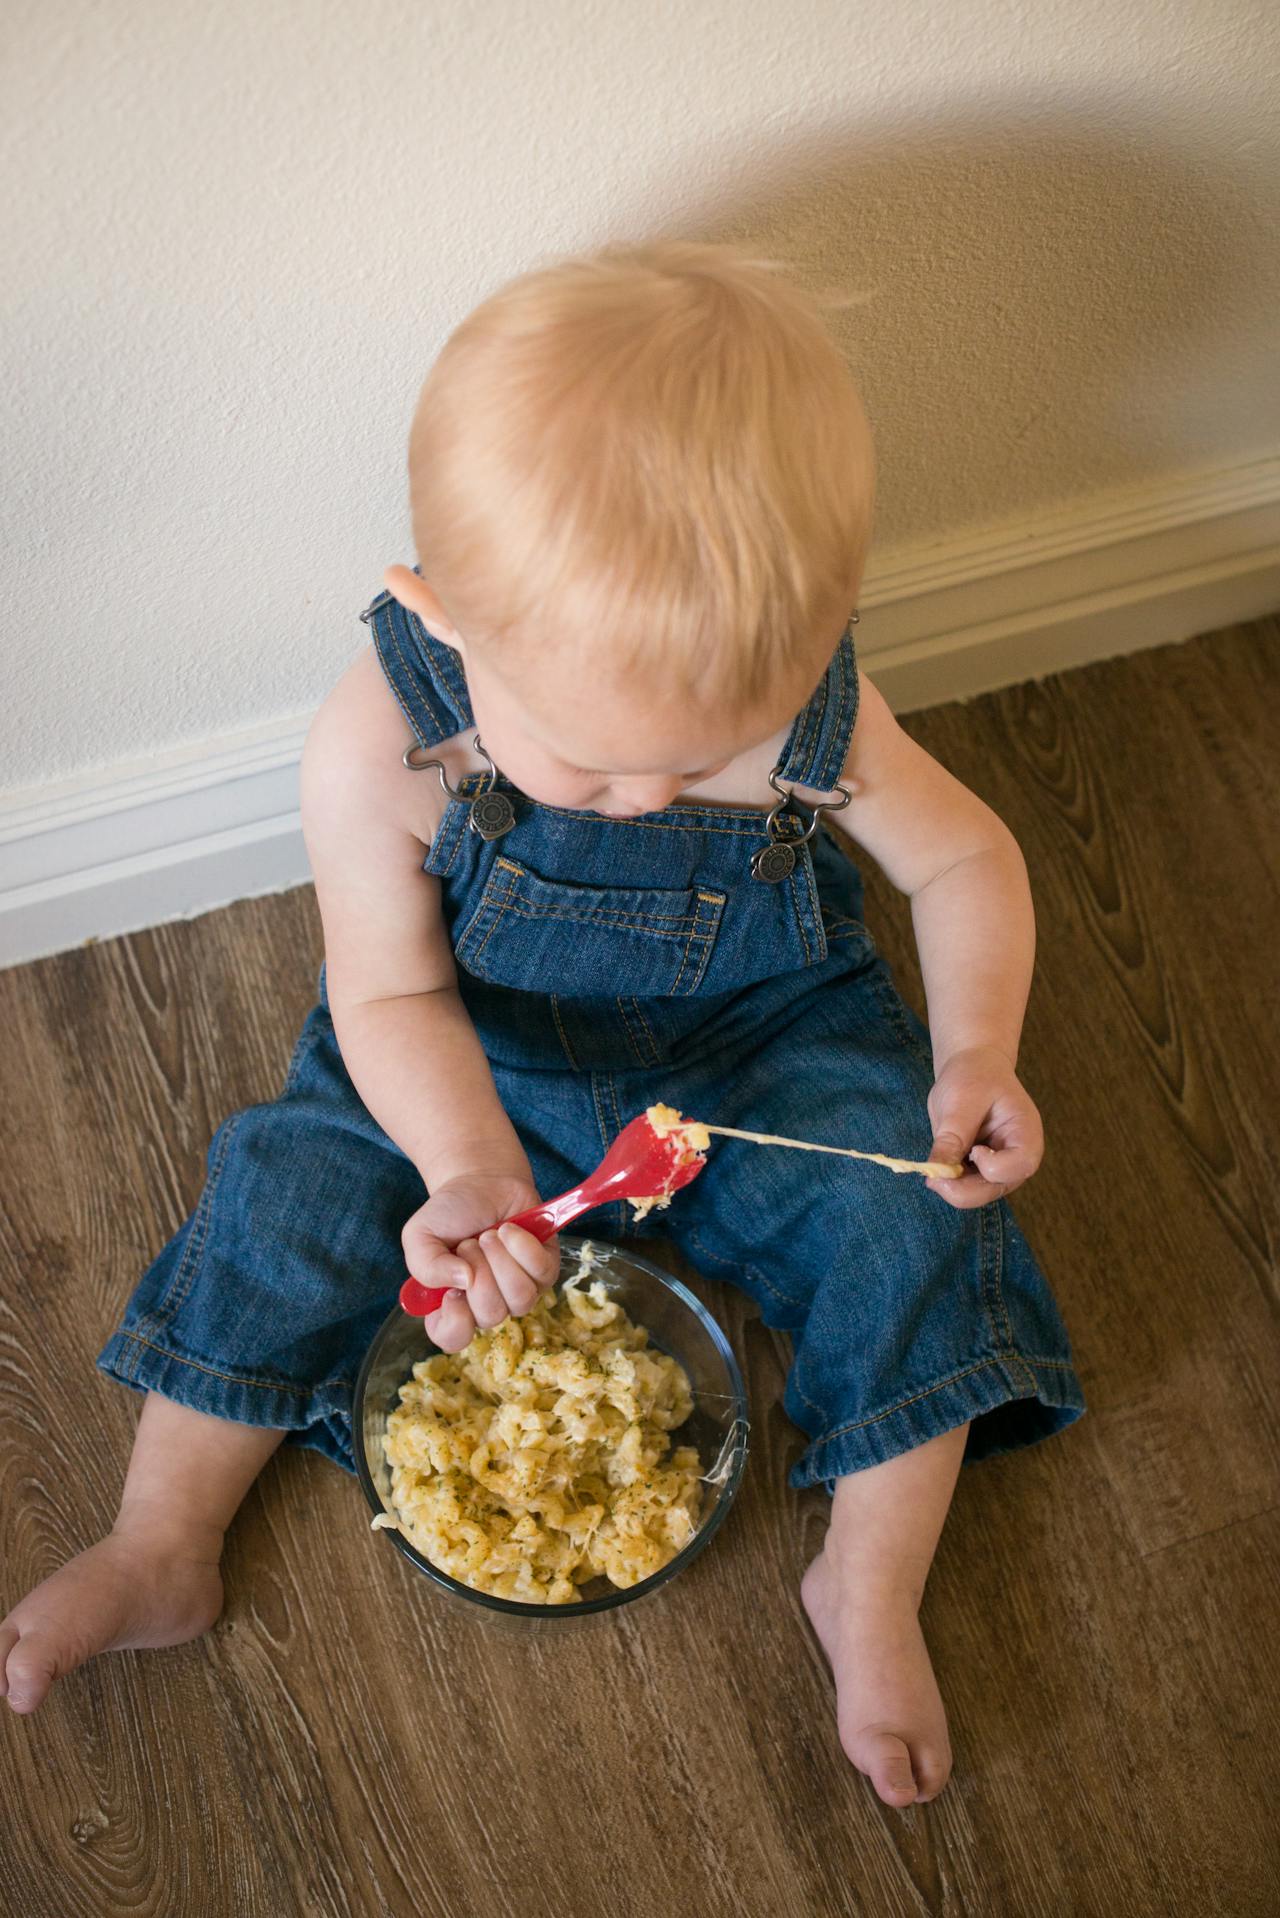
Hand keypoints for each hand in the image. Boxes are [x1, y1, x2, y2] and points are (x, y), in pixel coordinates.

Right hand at [401, 1172, 559, 1353]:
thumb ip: (426, 1266)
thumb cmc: (451, 1212)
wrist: (482, 1180)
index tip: (452, 1291)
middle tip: (470, 1243)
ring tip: (490, 1235)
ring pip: (520, 1300)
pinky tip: (509, 1230)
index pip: (453, 1338)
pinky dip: (522, 1247)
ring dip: (501, 1260)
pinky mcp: (545, 1271)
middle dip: (480, 1272)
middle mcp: (486, 1303)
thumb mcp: (420, 1235)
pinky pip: (542, 1274)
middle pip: (490, 1316)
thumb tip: (463, 1282)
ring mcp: (518, 1290)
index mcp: (451, 1304)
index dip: (455, 1321)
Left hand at [925, 1045, 1043, 1208]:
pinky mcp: (980, 1171)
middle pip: (995, 1189)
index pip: (1018, 1167)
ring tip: (934, 1166)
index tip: (973, 1148)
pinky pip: (964, 1187)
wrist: (974, 1068)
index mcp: (1027, 1135)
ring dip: (952, 1187)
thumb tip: (937, 1172)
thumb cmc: (975, 1076)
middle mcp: (1018, 1159)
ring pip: (976, 1194)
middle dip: (962, 1189)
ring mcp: (1000, 1168)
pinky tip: (937, 1166)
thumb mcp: (962, 1100)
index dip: (991, 1166)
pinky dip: (948, 1182)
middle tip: (932, 1177)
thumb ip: (953, 1136)